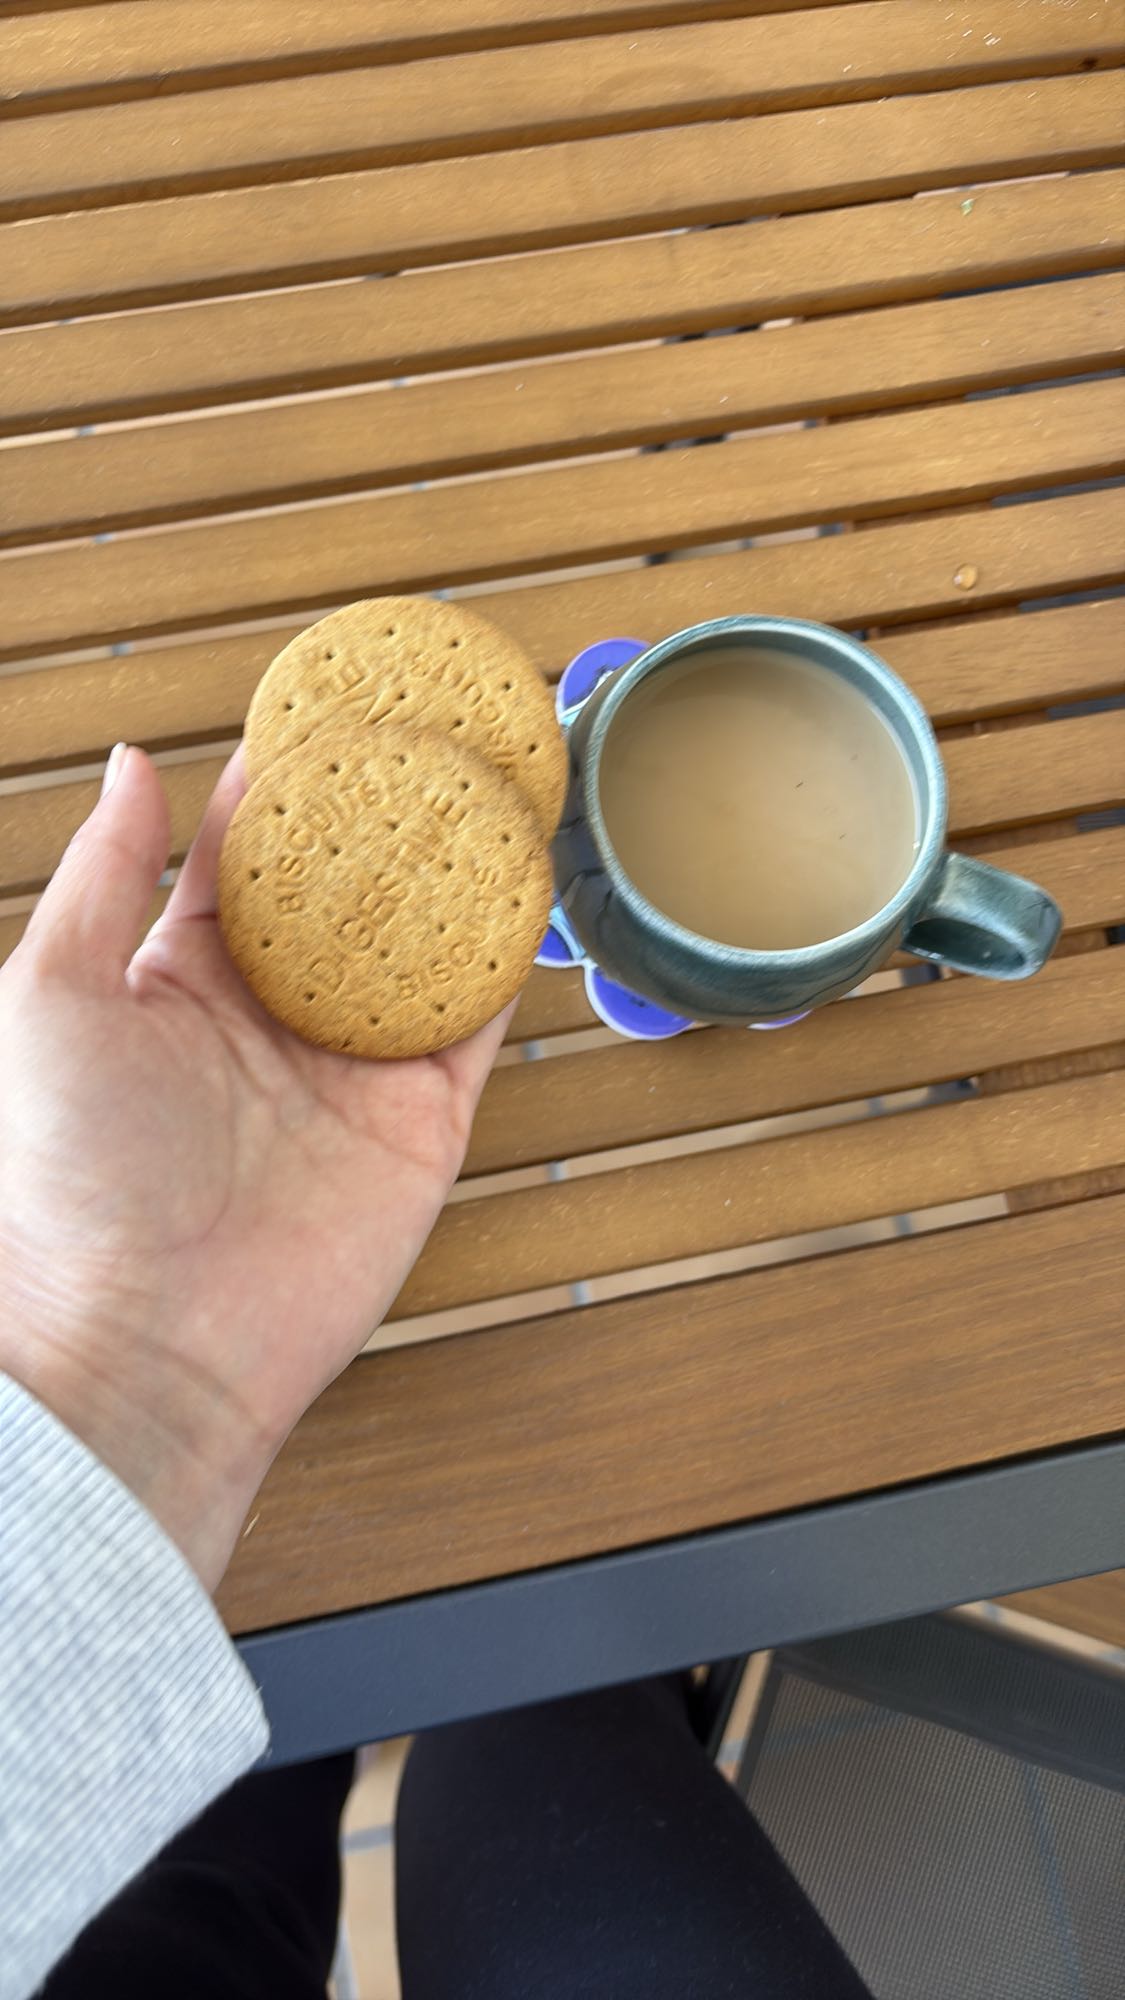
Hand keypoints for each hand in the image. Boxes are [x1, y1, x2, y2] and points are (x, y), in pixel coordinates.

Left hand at [0, 745, 507, 1588]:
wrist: (146, 1348)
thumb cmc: (71, 1183)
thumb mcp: (52, 998)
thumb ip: (106, 874)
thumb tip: (134, 763)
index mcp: (178, 980)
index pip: (246, 853)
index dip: (289, 778)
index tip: (328, 706)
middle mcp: (270, 1017)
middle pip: (348, 888)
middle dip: (387, 809)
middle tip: (433, 724)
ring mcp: (349, 1068)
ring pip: (422, 942)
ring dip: (457, 866)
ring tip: (495, 777)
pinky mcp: (419, 1123)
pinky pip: (476, 1022)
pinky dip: (506, 955)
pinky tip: (527, 882)